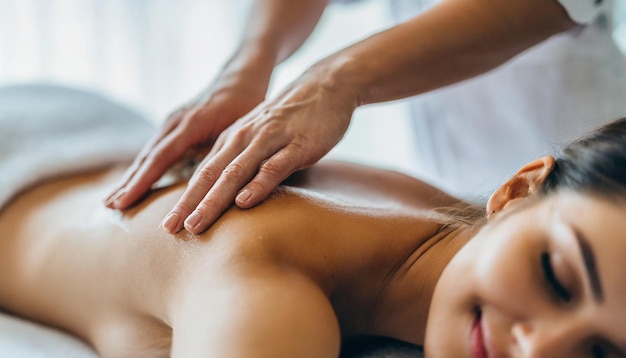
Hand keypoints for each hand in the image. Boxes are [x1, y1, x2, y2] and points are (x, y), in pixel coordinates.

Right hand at [104, 73, 266, 211]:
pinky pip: (154, 149)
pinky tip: (132, 183)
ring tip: (111, 200)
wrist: (240, 78)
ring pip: (147, 154)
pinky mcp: (173, 125)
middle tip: (108, 207)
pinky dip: (142, 167)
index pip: (160, 158)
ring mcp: (172, 122)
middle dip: (127, 183)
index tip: (123, 202)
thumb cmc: (244, 104)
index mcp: (190, 123)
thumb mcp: (237, 128)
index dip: (141, 182)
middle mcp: (175, 122)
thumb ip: (220, 153)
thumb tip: (210, 184)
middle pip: (146, 157)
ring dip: (129, 177)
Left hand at [159, 64, 357, 233]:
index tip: (168, 225)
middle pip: (210, 175)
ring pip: (235, 173)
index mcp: (233, 140)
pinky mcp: (296, 145)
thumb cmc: (292, 118)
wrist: (326, 85)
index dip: (183, 200)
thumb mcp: (260, 137)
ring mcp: (269, 141)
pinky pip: (274, 167)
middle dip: (188, 204)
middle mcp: (244, 139)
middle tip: (170, 229)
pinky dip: (257, 185)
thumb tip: (229, 194)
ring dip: (213, 200)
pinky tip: (244, 203)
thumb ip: (244, 161)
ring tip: (196, 223)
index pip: (202, 174)